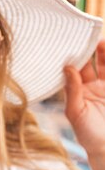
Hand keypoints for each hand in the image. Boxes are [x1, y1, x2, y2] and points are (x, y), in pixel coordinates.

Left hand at [64, 40, 104, 156]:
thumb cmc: (88, 135)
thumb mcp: (76, 113)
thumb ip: (73, 90)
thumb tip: (68, 68)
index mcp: (78, 90)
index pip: (75, 68)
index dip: (74, 56)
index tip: (70, 42)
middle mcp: (93, 86)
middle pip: (92, 62)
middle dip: (91, 49)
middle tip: (89, 35)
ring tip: (102, 40)